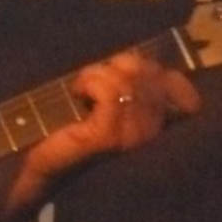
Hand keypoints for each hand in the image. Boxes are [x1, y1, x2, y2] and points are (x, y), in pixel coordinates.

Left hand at [24, 49, 200, 187]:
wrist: (47, 161)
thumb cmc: (72, 126)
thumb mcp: (103, 99)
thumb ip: (125, 82)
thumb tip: (134, 60)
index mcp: (155, 120)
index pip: (174, 84)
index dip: (153, 66)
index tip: (122, 68)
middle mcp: (151, 129)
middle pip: (146, 71)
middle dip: (114, 66)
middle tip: (91, 80)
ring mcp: (132, 134)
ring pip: (125, 79)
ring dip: (96, 74)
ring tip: (81, 88)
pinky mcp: (108, 136)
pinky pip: (107, 92)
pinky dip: (88, 83)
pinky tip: (78, 93)